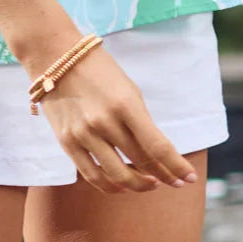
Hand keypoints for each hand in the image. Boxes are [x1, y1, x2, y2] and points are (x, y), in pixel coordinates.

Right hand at [31, 44, 199, 195]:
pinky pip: (92, 176)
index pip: (157, 146)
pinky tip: (123, 185)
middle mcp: (104, 122)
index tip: (188, 177)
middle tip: (175, 182)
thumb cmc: (99, 70)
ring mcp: (83, 134)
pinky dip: (111, 186)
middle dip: (163, 176)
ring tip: (150, 184)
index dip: (176, 167)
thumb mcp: (127, 90)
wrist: (54, 55)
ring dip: (139, 185)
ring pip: (118, 176)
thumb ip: (141, 123)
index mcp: (125, 104)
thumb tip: (158, 155)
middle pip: (141, 162)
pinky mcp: (66, 142)